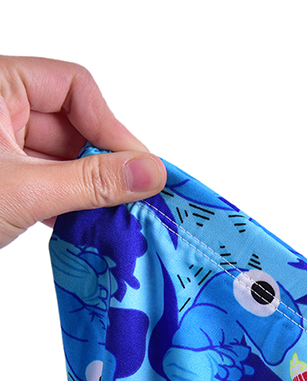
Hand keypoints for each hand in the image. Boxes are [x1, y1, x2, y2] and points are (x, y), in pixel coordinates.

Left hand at [0, 55, 165, 247]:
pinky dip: (69, 204)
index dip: (109, 126)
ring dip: (90, 190)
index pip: (74, 87)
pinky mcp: (1, 178)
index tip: (137, 168)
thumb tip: (151, 173)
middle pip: (73, 126)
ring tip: (112, 218)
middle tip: (133, 199)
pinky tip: (87, 227)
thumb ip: (90, 182)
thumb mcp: (24, 189)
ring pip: (63, 158)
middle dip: (103, 165)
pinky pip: (48, 181)